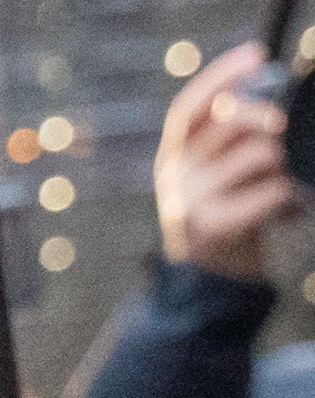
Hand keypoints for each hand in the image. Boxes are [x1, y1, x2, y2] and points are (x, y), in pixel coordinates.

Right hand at [158, 46, 297, 283]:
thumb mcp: (216, 171)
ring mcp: (190, 203)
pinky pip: (273, 190)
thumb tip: (262, 90)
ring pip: (262, 153)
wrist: (209, 280)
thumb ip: (230, 137)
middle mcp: (174, 176)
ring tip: (277, 183)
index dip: (221, 78)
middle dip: (266, 119)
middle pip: (231, 123)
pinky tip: (281, 208)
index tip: (256, 56)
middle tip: (279, 127)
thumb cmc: (225, 212)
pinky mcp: (214, 228)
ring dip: (281, 165)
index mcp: (172, 157)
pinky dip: (286, 196)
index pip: (189, 110)